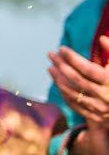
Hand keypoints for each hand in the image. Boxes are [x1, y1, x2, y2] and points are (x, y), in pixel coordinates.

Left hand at [48, 37, 108, 154]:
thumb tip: (101, 38)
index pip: (89, 70)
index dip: (73, 59)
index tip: (61, 48)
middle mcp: (104, 96)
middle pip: (78, 80)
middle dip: (62, 66)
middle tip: (51, 54)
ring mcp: (99, 108)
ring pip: (73, 93)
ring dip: (59, 80)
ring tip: (51, 67)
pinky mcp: (94, 117)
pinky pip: (74, 104)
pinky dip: (64, 93)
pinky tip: (59, 82)